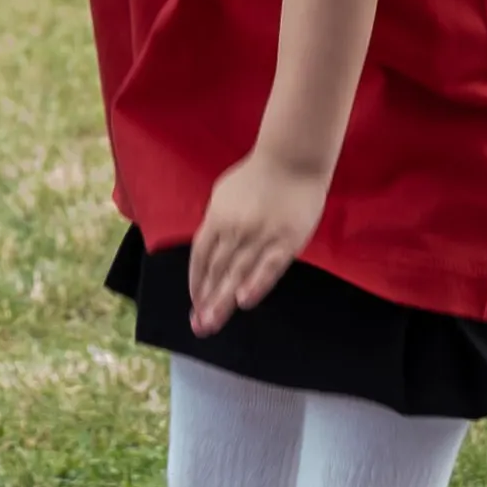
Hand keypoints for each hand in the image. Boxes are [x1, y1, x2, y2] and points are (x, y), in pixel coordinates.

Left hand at [188, 146, 330, 323]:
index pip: (201, 256)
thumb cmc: (258, 176)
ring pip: (237, 273)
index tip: (194, 304)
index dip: (196, 282)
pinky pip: (268, 267)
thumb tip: (208, 245)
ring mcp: (260, 236)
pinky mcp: (286, 241)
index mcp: (217, 218)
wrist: (292, 159)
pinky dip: (255, 285)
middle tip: (199, 326)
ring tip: (213, 323)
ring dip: (223, 300)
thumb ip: (216, 222)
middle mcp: (234, 229)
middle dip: (206, 300)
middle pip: (216, 270)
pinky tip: (244, 302)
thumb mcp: (224, 195)